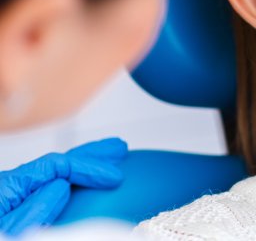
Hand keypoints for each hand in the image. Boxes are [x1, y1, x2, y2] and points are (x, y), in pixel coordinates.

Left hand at [0, 137, 126, 235]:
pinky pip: (45, 193)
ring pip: (50, 178)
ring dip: (82, 167)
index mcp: (5, 190)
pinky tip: (79, 186)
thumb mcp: (11, 235)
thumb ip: (34, 211)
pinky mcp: (12, 217)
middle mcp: (7, 192)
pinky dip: (69, 185)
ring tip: (108, 157)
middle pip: (53, 166)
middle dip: (89, 156)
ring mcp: (9, 204)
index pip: (54, 167)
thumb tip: (61, 185)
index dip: (88, 168)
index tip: (115, 177)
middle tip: (119, 148)